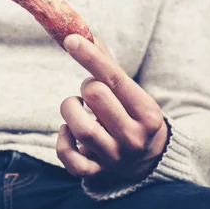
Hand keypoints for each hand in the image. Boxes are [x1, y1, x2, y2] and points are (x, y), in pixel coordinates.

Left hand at [56, 34, 168, 184]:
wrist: (147, 165)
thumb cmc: (133, 118)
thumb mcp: (132, 95)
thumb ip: (109, 68)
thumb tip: (86, 35)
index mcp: (148, 113)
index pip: (114, 78)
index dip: (90, 56)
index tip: (71, 39)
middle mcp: (134, 137)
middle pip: (95, 96)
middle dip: (85, 87)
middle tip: (89, 92)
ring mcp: (114, 157)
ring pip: (79, 127)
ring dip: (69, 109)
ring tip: (76, 108)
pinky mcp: (95, 173)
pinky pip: (69, 157)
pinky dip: (62, 140)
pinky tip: (67, 131)